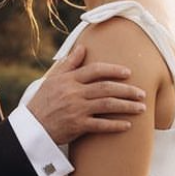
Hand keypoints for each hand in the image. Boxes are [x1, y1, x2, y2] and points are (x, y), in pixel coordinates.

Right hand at [27, 35, 146, 141]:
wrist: (32, 128)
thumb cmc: (43, 101)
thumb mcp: (53, 79)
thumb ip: (69, 63)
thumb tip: (82, 47)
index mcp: (69, 80)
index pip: (95, 70)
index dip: (113, 70)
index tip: (128, 73)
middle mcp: (74, 93)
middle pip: (106, 88)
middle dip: (127, 90)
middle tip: (142, 93)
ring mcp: (76, 109)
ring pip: (107, 105)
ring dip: (126, 106)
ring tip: (141, 108)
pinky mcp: (77, 126)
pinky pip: (100, 125)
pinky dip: (115, 125)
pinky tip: (128, 125)